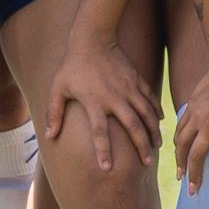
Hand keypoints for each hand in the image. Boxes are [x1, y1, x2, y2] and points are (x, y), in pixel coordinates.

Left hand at [41, 36, 161, 173]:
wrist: (92, 40)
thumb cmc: (72, 67)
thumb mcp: (58, 89)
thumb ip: (54, 113)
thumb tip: (49, 136)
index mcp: (94, 102)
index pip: (100, 132)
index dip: (103, 151)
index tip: (107, 168)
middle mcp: (114, 97)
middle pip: (132, 126)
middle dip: (141, 146)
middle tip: (147, 162)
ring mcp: (128, 89)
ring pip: (146, 114)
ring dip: (153, 131)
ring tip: (158, 146)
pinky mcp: (137, 80)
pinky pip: (150, 99)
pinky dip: (156, 111)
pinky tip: (160, 122)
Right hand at [173, 41, 208, 195]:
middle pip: (195, 156)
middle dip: (193, 176)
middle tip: (192, 191)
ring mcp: (196, 116)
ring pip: (181, 143)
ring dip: (179, 161)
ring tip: (179, 175)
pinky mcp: (189, 107)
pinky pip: (179, 128)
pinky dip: (176, 142)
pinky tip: (176, 150)